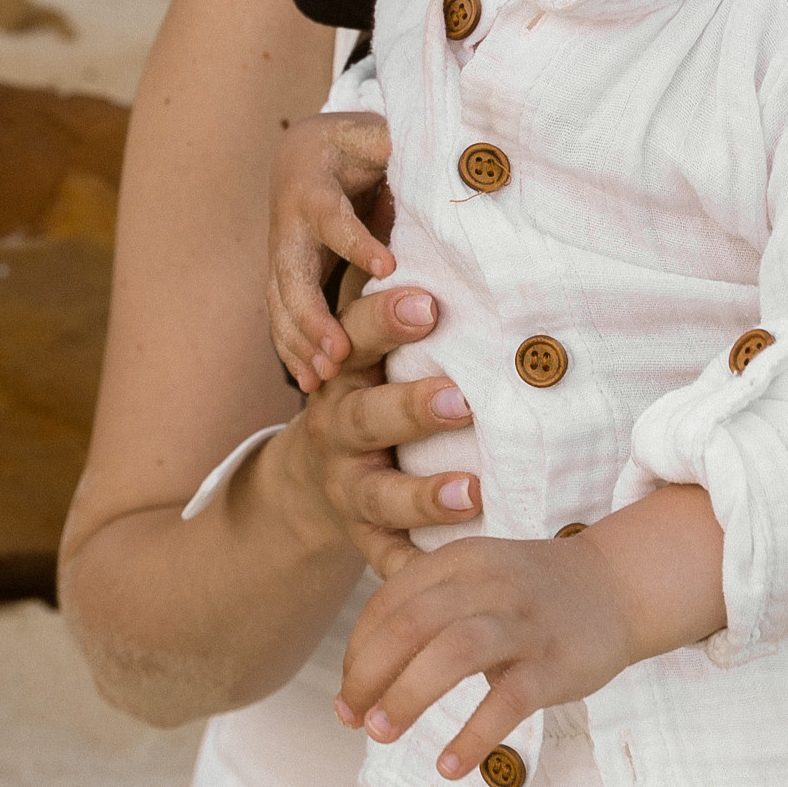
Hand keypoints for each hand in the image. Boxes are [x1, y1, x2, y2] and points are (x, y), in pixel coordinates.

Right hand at [268, 111, 396, 387]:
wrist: (303, 152)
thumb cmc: (353, 143)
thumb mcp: (376, 133)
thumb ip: (403, 144)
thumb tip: (456, 153)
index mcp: (314, 183)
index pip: (331, 215)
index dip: (355, 241)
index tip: (387, 268)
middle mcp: (290, 220)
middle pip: (291, 270)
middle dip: (312, 314)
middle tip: (339, 352)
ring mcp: (281, 251)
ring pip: (280, 300)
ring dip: (299, 340)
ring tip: (323, 377)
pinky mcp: (283, 275)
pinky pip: (281, 315)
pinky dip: (292, 349)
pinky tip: (310, 381)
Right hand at [271, 279, 480, 576]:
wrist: (314, 476)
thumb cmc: (374, 388)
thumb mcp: (374, 348)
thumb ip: (408, 302)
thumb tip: (463, 213)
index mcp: (346, 371)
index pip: (359, 338)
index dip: (386, 320)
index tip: (428, 304)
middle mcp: (338, 427)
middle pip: (366, 417)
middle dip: (411, 408)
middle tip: (462, 400)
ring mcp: (347, 487)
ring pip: (378, 494)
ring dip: (422, 496)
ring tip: (472, 493)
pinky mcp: (361, 536)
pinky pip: (384, 558)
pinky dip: (411, 568)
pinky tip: (451, 573)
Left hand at [337, 533, 636, 777]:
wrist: (620, 585)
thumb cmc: (529, 595)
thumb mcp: (474, 580)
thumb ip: (423, 615)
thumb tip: (360, 683)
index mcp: (459, 561)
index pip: (389, 604)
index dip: (357, 653)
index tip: (348, 696)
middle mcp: (488, 584)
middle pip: (410, 625)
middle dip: (369, 676)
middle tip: (353, 719)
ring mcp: (524, 623)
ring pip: (454, 653)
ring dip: (407, 696)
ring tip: (381, 735)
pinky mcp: (556, 663)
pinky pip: (508, 702)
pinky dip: (473, 736)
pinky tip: (448, 766)